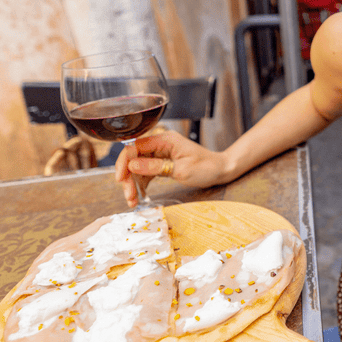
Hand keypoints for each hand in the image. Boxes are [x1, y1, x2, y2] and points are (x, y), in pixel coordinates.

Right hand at [114, 130, 230, 206]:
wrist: (220, 171)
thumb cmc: (206, 167)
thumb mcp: (181, 169)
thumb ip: (156, 167)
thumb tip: (132, 164)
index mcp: (164, 140)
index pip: (135, 147)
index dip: (124, 162)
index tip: (120, 179)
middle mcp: (160, 144)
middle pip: (133, 158)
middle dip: (127, 177)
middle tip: (129, 196)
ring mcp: (160, 154)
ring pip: (137, 167)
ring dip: (132, 184)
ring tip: (132, 201)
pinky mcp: (162, 164)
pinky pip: (145, 173)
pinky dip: (141, 184)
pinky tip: (139, 196)